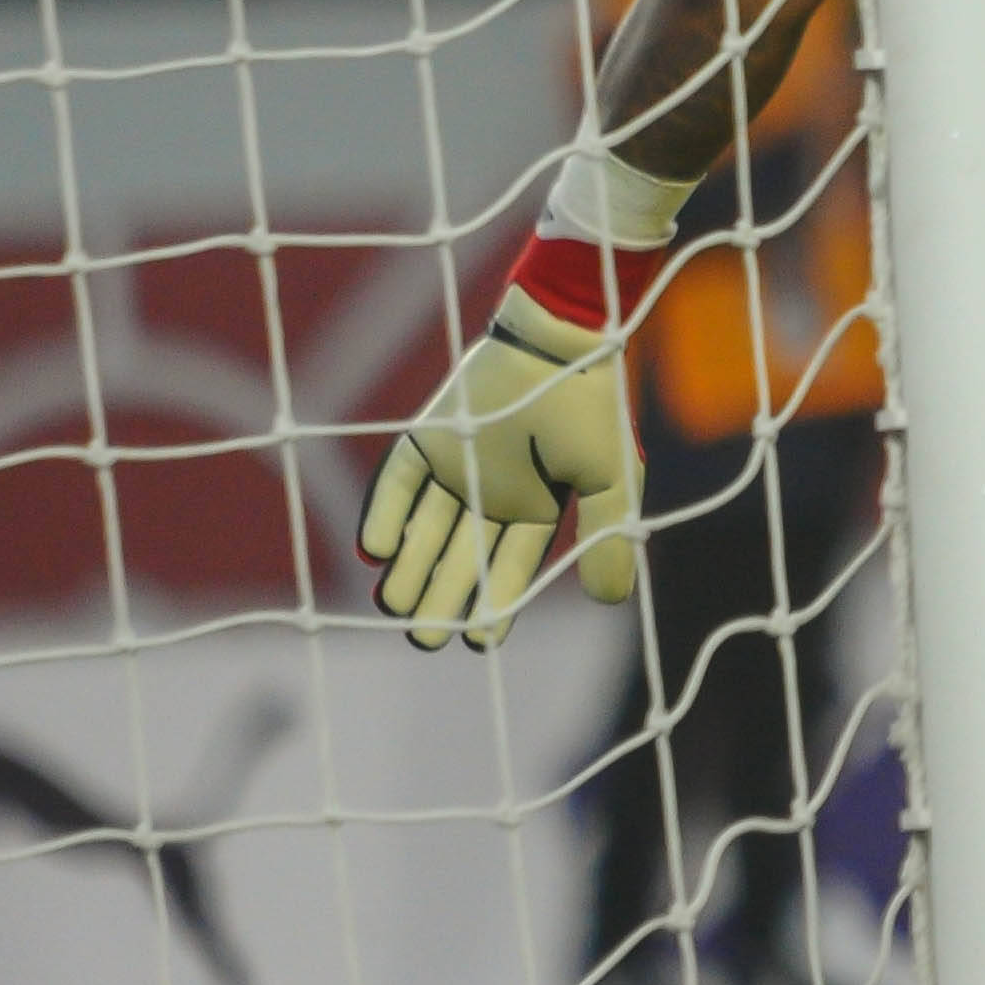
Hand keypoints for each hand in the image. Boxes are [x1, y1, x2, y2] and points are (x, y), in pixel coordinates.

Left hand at [358, 287, 641, 648]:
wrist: (558, 343)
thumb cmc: (591, 409)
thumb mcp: (611, 479)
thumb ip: (606, 538)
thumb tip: (610, 603)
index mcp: (540, 503)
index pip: (511, 565)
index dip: (495, 604)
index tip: (477, 641)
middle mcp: (494, 490)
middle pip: (462, 556)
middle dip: (443, 598)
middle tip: (423, 639)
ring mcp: (458, 464)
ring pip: (427, 527)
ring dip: (409, 568)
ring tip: (394, 607)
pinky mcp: (429, 437)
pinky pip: (400, 481)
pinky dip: (386, 514)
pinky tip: (373, 551)